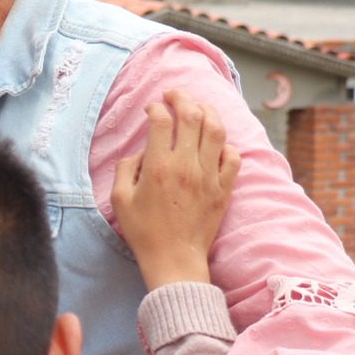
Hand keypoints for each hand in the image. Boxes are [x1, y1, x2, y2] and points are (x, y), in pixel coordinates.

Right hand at [111, 90, 240, 291]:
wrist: (174, 259)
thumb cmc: (144, 232)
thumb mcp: (120, 200)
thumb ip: (126, 168)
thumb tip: (141, 152)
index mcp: (159, 167)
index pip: (161, 121)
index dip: (156, 108)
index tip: (152, 109)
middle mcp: (186, 166)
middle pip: (191, 116)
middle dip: (182, 98)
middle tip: (174, 95)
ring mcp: (209, 177)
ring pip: (216, 130)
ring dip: (208, 112)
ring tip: (199, 107)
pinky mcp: (223, 189)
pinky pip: (233, 157)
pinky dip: (227, 145)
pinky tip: (216, 143)